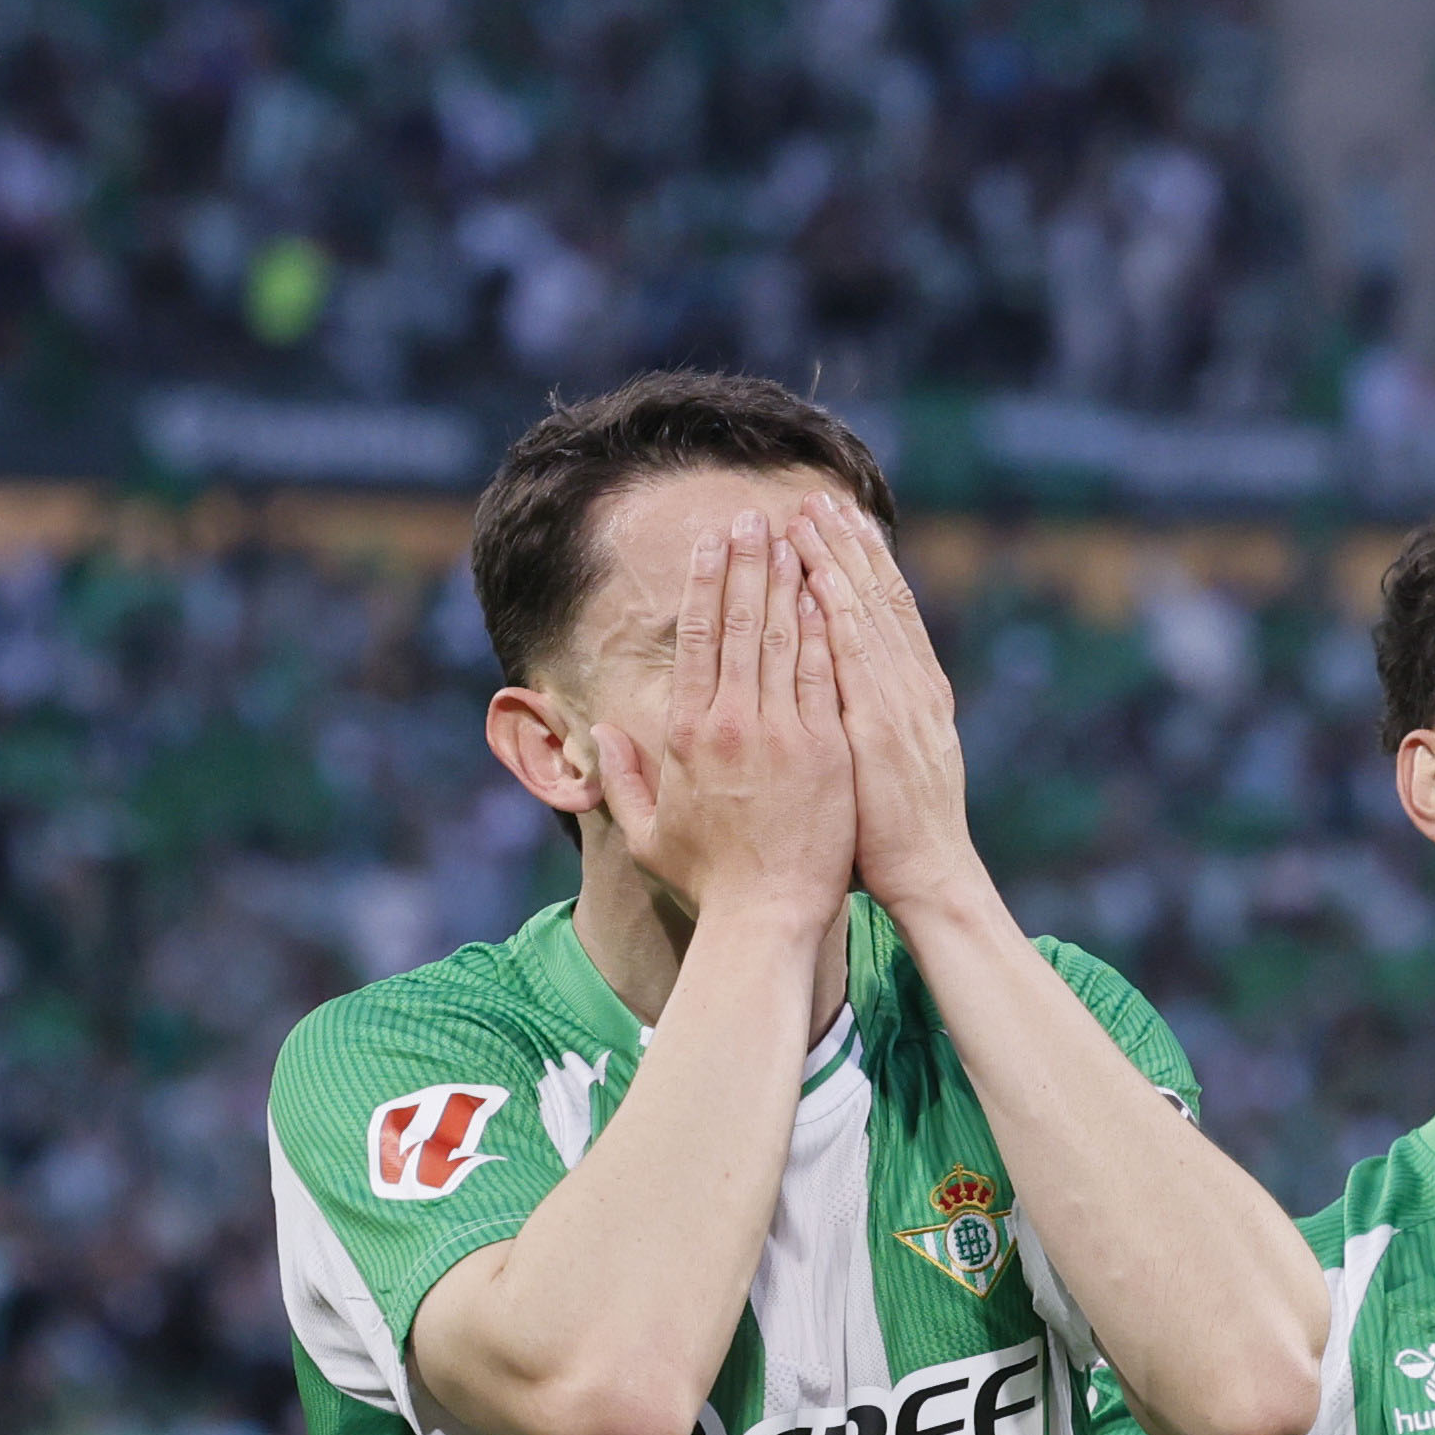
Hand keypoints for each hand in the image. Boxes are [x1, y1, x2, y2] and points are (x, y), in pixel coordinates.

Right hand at [588, 514, 856, 928]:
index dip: (705, 584)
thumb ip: (621, 781)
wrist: (766, 918)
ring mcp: (780, 732)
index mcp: (685, 735)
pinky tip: (827, 591)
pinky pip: (824, 673)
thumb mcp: (646, 836)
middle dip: (746, 562)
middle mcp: (729, 722)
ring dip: (786, 580)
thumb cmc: (709, 883)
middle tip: (752, 515)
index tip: (714, 543)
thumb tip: (606, 733)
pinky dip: (824, 628)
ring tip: (792, 535)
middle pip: (738, 623)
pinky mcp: (826, 748)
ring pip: (782, 637)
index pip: (695, 640)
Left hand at [788, 495, 982, 925]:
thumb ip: (871, 716)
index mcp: (914, 694)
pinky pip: (854, 658)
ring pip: (865, 615)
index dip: (863, 563)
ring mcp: (899, 704)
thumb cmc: (897, 833)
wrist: (931, 876)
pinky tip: (816, 577)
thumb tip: (849, 687)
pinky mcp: (881, 727)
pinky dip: (838, 614)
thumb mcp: (891, 762)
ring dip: (837, 562)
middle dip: (847, 545)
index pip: (886, 612)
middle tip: (820, 498)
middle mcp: (911, 687)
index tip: (839, 521)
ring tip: (811, 516)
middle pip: (877, 599)